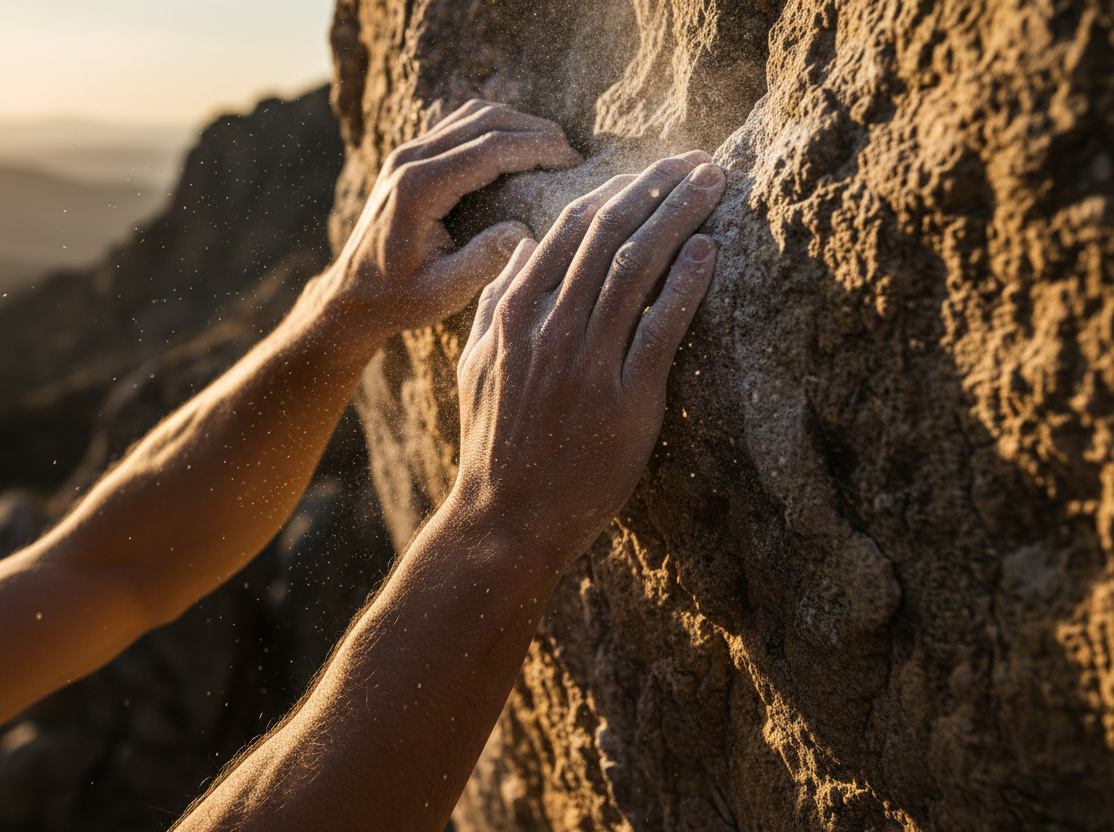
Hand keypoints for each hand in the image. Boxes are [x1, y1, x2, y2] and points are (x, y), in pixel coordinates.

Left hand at [327, 99, 581, 339]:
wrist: (351, 295)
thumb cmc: (398, 300)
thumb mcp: (442, 292)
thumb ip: (484, 262)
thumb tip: (526, 230)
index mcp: (419, 189)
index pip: (489, 149)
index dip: (536, 148)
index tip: (572, 162)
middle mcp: (409, 161)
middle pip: (483, 121)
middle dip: (533, 130)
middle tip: (571, 153)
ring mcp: (406, 154)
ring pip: (471, 116)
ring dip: (515, 124)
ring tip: (552, 148)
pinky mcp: (408, 157)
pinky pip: (458, 126)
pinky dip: (493, 129)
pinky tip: (518, 150)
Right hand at [452, 151, 726, 567]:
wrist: (505, 517)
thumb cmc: (494, 443)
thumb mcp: (475, 366)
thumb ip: (494, 305)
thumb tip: (517, 250)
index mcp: (514, 314)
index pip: (568, 231)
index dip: (615, 191)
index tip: (649, 171)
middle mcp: (550, 327)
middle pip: (609, 236)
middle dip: (657, 188)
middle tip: (698, 161)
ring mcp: (588, 361)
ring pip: (637, 267)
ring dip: (679, 216)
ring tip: (712, 183)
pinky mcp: (626, 399)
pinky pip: (662, 328)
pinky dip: (685, 283)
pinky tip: (707, 250)